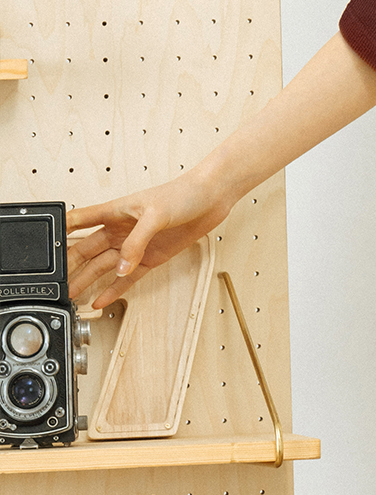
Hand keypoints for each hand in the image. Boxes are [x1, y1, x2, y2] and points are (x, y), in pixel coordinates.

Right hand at [65, 173, 233, 308]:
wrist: (213, 198)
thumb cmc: (185, 193)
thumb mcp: (156, 214)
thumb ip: (136, 242)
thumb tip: (121, 266)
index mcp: (115, 211)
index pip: (79, 221)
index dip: (60, 232)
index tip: (43, 247)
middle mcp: (121, 230)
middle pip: (86, 251)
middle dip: (68, 267)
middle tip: (54, 285)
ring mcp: (135, 245)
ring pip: (104, 267)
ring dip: (87, 281)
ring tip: (70, 297)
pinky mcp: (152, 257)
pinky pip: (127, 277)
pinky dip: (114, 289)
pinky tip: (100, 300)